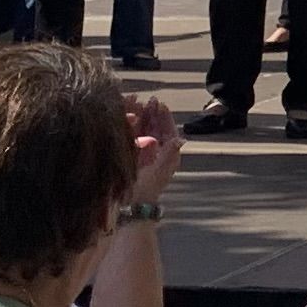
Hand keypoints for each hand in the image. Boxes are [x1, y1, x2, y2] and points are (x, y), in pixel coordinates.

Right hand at [125, 90, 184, 206]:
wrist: (132, 207)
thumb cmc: (146, 190)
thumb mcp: (159, 171)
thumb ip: (168, 154)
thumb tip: (179, 139)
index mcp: (169, 154)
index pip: (168, 129)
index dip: (163, 115)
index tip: (159, 103)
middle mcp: (159, 152)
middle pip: (157, 127)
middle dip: (152, 113)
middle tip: (147, 99)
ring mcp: (146, 154)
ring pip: (145, 129)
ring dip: (142, 116)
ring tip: (136, 103)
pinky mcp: (134, 156)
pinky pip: (134, 136)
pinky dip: (132, 125)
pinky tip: (126, 116)